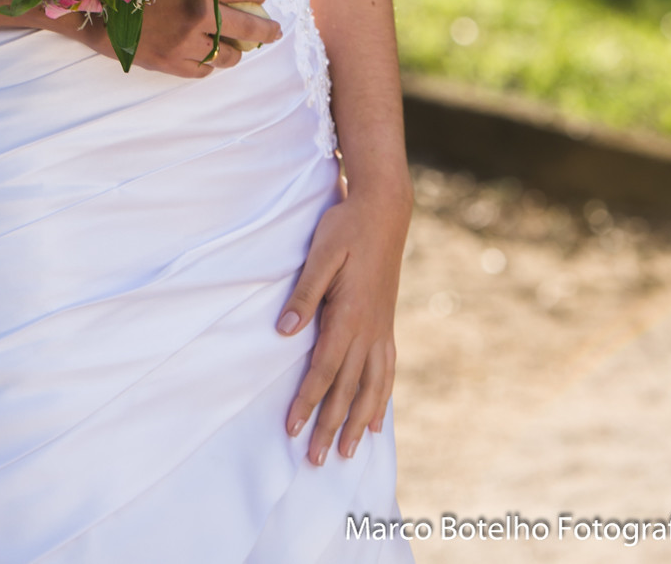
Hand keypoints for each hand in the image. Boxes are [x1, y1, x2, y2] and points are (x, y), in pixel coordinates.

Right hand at [73, 0, 281, 77]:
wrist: (91, 6)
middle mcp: (199, 14)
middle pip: (249, 27)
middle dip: (267, 30)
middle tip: (275, 31)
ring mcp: (186, 43)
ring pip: (228, 54)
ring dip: (235, 50)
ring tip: (236, 46)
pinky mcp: (171, 64)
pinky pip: (204, 70)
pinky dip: (208, 64)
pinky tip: (205, 56)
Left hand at [277, 181, 411, 465]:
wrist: (384, 210)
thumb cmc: (346, 227)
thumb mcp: (320, 252)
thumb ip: (304, 293)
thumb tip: (284, 331)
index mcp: (348, 314)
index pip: (325, 369)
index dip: (308, 400)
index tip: (293, 429)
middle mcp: (368, 329)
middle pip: (347, 387)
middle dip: (330, 425)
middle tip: (316, 460)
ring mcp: (381, 328)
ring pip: (371, 386)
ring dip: (356, 421)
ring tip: (347, 452)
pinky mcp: (386, 323)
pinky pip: (386, 370)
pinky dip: (381, 398)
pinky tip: (376, 419)